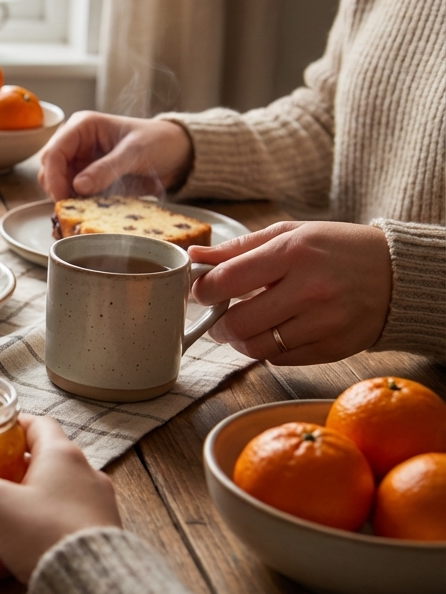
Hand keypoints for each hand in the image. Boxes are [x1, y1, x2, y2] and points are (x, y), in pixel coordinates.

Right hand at [0, 415, 120, 582]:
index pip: (37, 425)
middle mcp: (83, 477)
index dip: (10, 427)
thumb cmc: (46, 532)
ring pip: (38, 510)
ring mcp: (91, 510)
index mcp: (62, 455)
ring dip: (4, 524)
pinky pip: (50, 536)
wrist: (89, 584)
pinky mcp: (92, 540)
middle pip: (32, 472)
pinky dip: (21, 546)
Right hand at [37, 111, 194, 200]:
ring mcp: (81, 163)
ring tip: (81, 212)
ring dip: (65, 200)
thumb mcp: (135, 152)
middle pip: (50, 170)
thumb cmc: (159, 141)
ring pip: (58, 185)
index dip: (54, 176)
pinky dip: (77, 206)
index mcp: (83, 126)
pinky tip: (86, 214)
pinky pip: (74, 195)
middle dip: (57, 189)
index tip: (61, 198)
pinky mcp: (90, 181)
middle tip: (71, 209)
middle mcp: (76, 144)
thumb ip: (106, 168)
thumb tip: (78, 187)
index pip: (54, 151)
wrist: (178, 154)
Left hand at [190, 221, 390, 363]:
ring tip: (244, 326)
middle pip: (239, 322)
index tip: (201, 291)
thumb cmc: (337, 249)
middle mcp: (310, 288)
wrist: (398, 274)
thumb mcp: (290, 234)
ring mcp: (325, 322)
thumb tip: (196, 255)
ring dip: (240, 341)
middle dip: (218, 323)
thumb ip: (240, 247)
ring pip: (257, 347)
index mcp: (294, 252)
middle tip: (219, 316)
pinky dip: (269, 349)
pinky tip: (275, 332)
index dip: (204, 289)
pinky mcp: (334, 348)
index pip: (228, 279)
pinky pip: (281, 359)